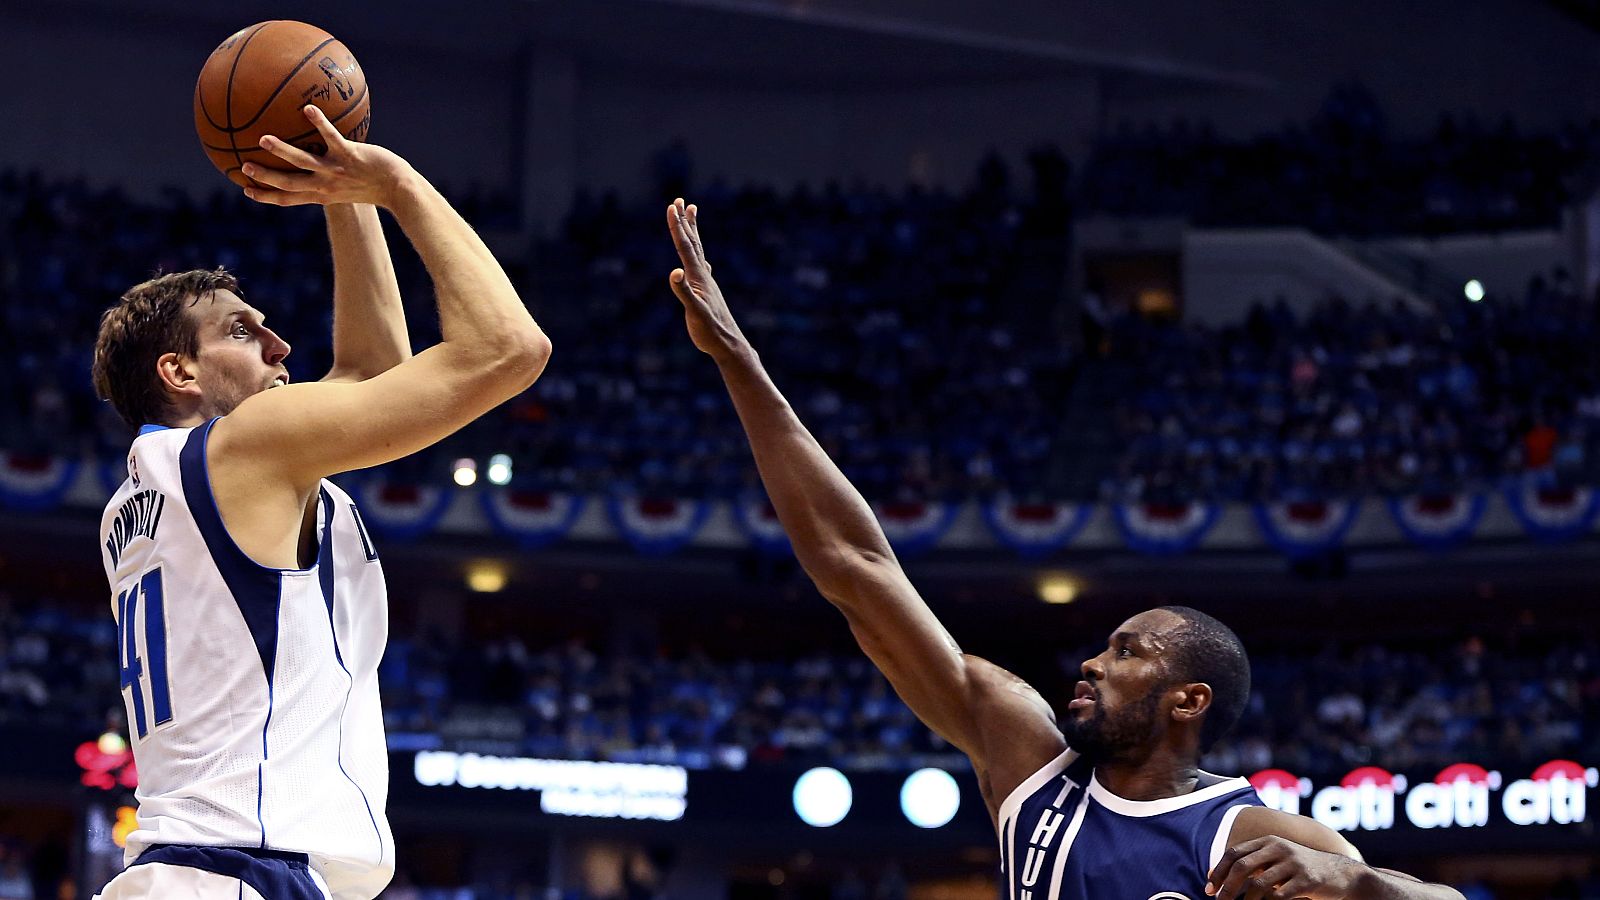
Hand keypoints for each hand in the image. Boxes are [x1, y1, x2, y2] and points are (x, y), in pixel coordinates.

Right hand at [241, 105, 414, 208]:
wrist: (399, 189)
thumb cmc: (375, 186)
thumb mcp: (348, 188)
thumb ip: (330, 180)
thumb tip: (318, 164)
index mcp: (322, 195)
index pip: (288, 199)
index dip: (267, 197)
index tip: (247, 191)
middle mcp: (325, 186)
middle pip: (288, 184)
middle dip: (265, 178)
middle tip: (243, 167)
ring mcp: (336, 171)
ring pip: (303, 162)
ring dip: (282, 151)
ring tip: (263, 139)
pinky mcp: (350, 155)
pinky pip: (332, 137)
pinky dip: (320, 124)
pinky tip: (309, 109)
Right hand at [666, 198, 749, 360]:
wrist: (728, 344)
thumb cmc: (711, 330)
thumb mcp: (695, 312)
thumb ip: (683, 292)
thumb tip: (674, 271)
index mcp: (698, 277)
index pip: (685, 247)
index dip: (677, 226)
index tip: (672, 206)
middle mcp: (703, 275)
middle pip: (692, 243)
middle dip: (684, 221)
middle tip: (680, 200)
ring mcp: (706, 283)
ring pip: (697, 252)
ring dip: (692, 233)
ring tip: (691, 215)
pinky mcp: (707, 293)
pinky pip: (700, 267)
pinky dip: (697, 257)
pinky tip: (700, 261)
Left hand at [1207, 835, 1364, 899]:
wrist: (1341, 874)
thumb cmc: (1302, 869)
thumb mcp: (1277, 859)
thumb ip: (1253, 864)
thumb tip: (1219, 878)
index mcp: (1269, 841)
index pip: (1234, 853)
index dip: (1218, 870)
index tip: (1209, 887)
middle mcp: (1279, 848)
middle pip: (1242, 866)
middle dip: (1226, 887)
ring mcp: (1293, 863)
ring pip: (1258, 884)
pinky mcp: (1307, 880)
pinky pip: (1279, 896)